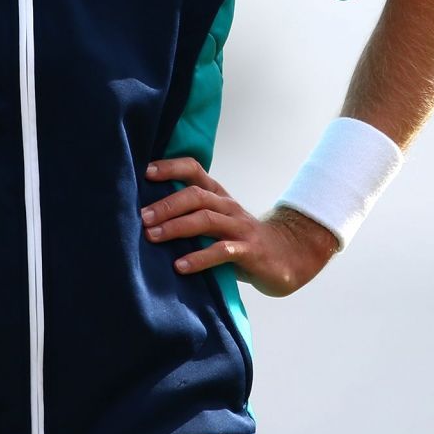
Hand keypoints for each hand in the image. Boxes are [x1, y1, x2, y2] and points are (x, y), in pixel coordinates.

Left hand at [141, 157, 337, 296]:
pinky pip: (222, 252)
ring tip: (152, 237)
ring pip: (206, 220)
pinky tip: (180, 266)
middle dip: (167, 204)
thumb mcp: (219, 223)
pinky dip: (199, 258)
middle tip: (142, 217)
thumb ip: (191, 218)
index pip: (195, 170)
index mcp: (219, 197)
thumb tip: (147, 220)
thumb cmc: (243, 240)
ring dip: (176, 227)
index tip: (146, 172)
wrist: (290, 256)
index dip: (171, 167)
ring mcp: (240, 228)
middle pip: (196, 195)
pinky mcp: (250, 252)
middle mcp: (228, 207)